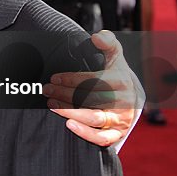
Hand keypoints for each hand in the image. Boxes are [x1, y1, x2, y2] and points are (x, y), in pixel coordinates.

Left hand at [43, 30, 142, 147]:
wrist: (130, 97)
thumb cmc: (116, 74)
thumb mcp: (114, 56)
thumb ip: (107, 42)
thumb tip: (97, 37)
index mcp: (121, 81)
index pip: (96, 81)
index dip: (73, 79)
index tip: (54, 78)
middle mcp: (123, 102)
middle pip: (91, 99)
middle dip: (65, 94)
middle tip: (46, 90)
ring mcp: (120, 119)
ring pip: (94, 117)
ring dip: (70, 111)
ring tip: (52, 105)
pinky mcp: (117, 134)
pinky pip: (102, 138)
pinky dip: (86, 133)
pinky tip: (69, 125)